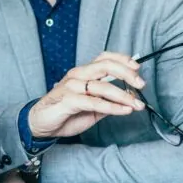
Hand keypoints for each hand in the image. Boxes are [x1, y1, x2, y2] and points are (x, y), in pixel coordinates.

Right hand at [28, 51, 146, 138]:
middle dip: (126, 73)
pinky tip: (124, 110)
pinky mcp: (67, 100)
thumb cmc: (66, 113)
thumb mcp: (93, 107)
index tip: (137, 67)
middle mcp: (77, 75)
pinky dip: (112, 106)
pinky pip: (94, 102)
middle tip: (141, 84)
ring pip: (102, 85)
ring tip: (137, 104)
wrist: (41, 124)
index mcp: (83, 72)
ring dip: (123, 95)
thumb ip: (109, 101)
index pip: (104, 58)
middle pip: (105, 66)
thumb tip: (130, 98)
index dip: (122, 59)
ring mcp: (71, 87)